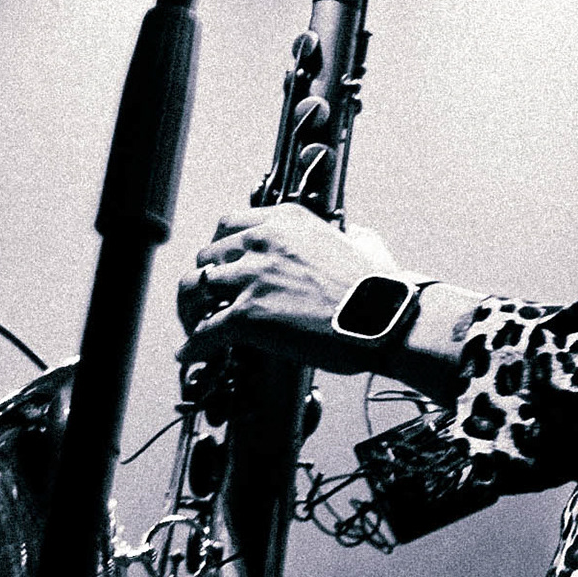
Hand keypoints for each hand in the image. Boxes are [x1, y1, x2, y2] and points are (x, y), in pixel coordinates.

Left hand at [177, 204, 399, 366]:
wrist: (386, 321)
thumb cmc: (381, 290)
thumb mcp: (363, 243)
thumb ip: (348, 235)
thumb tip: (356, 237)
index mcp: (285, 222)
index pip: (228, 225)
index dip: (221, 250)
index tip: (222, 266)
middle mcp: (263, 243)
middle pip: (207, 257)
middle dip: (206, 281)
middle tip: (209, 301)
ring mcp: (252, 278)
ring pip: (195, 289)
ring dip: (191, 310)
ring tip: (193, 326)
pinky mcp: (247, 315)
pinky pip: (205, 330)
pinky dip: (195, 345)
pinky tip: (193, 353)